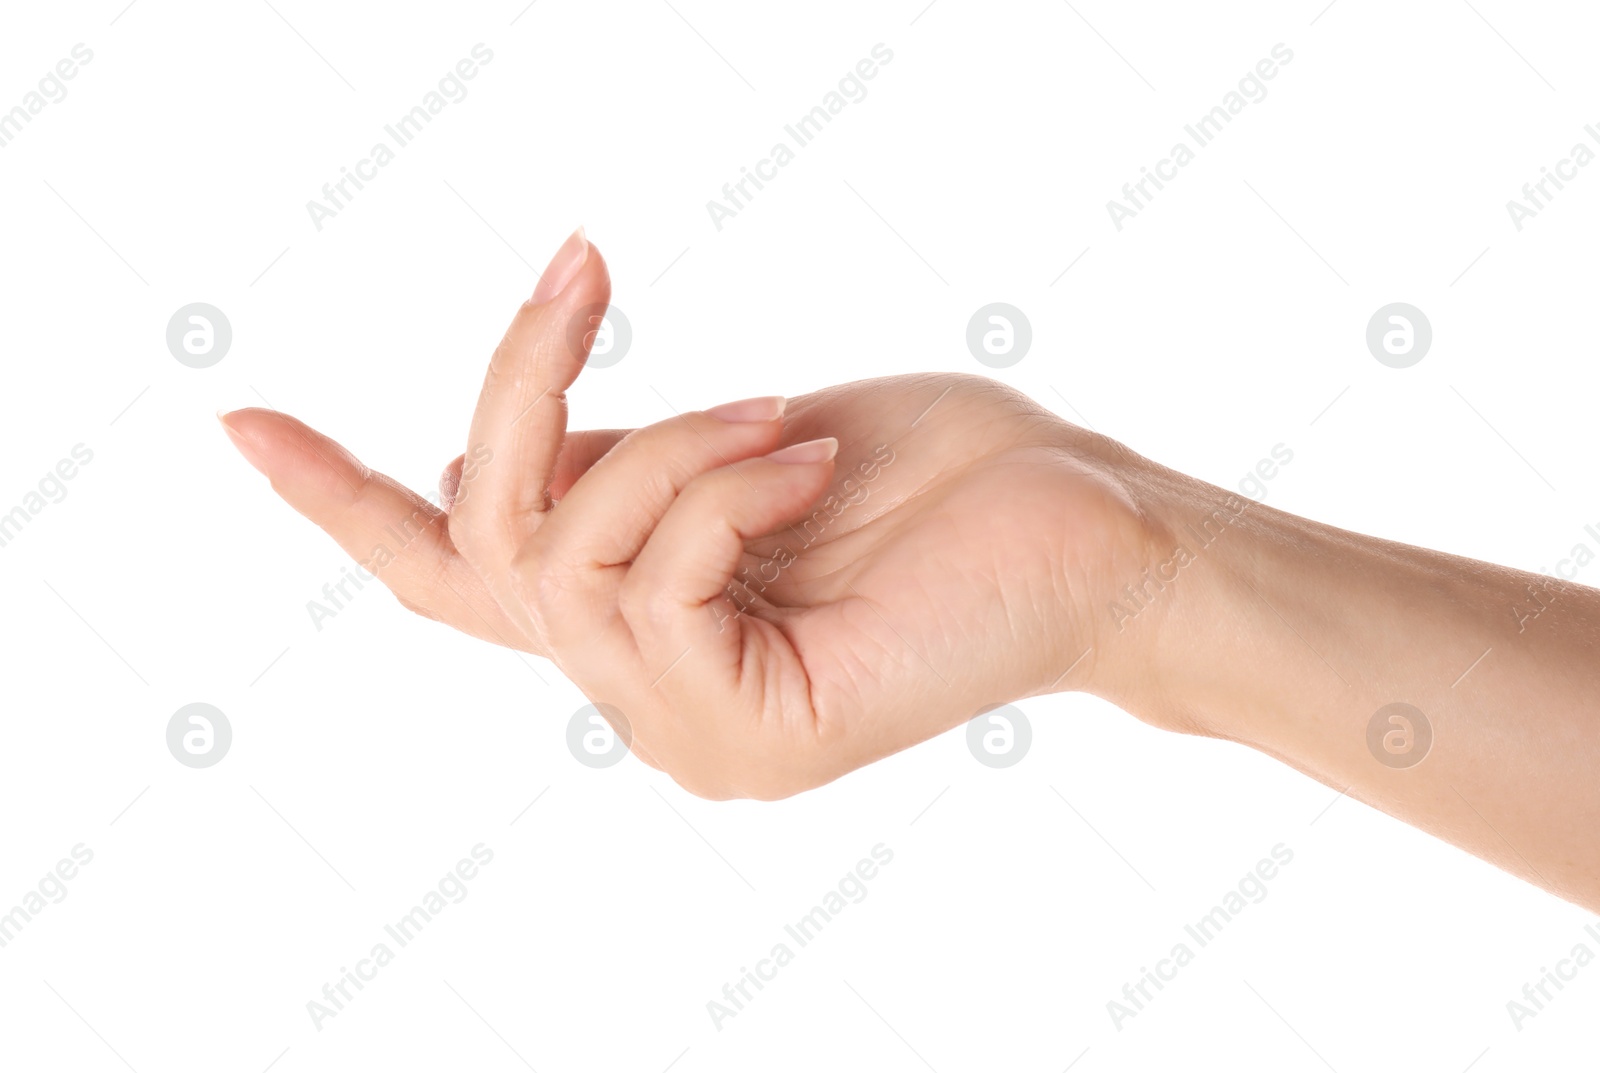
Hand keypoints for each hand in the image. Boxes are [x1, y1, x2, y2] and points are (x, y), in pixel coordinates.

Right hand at [219, 231, 1163, 797]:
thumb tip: (490, 458)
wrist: (1087, 528)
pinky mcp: (746, 738)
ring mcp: (690, 730)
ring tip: (780, 417)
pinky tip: (809, 464)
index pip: (458, 580)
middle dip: (517, 385)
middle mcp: (648, 693)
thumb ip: (618, 471)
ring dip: (662, 441)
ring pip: (560, 556)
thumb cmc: (939, 477)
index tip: (241, 423)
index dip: (343, 500)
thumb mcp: (736, 442)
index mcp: (645, 618)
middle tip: (581, 262)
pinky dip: (721, 485)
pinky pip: (651, 578)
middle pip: (482, 542)